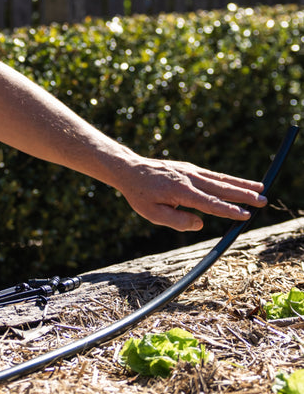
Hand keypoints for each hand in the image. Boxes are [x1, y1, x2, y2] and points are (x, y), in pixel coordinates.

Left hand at [119, 156, 267, 231]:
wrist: (130, 169)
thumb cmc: (139, 194)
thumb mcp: (152, 213)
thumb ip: (176, 220)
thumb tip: (200, 224)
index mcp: (181, 192)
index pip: (210, 203)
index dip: (229, 210)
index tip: (245, 215)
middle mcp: (189, 179)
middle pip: (221, 188)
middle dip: (243, 195)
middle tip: (263, 201)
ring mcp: (190, 171)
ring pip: (220, 179)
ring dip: (241, 184)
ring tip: (260, 188)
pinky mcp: (189, 168)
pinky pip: (212, 175)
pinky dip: (228, 179)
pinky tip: (238, 183)